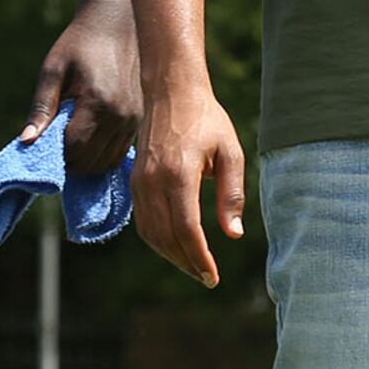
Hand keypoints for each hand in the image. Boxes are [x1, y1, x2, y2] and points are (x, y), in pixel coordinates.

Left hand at [22, 0, 141, 171]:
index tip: (44, 144)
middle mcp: (121, 116)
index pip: (75, 149)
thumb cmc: (79, 44)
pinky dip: (102, 154)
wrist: (115, 23)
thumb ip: (41, 107)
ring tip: (70, 142)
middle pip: (91, 161)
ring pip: (107, 161)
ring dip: (86, 161)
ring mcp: (134, 119)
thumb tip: (26, 141)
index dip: (56, 154)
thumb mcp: (53, 70)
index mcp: (98, 103)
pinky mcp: (139, 119)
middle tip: (55, 146)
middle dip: (70, 161)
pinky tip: (88, 139)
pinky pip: (119, 152)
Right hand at [133, 80, 245, 287]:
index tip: (214, 276)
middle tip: (207, 278)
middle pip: (166, 237)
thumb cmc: (207, 119)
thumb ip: (231, 194)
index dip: (199, 258)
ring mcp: (139, 182)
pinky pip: (142, 221)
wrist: (171, 91)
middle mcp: (153, 181)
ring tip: (193, 266)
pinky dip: (157, 240)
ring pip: (151, 233)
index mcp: (179, 174)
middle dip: (187, 263)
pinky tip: (175, 245)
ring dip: (171, 255)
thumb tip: (233, 235)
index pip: (186, 230)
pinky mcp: (134, 180)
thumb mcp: (230, 152)